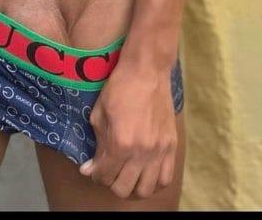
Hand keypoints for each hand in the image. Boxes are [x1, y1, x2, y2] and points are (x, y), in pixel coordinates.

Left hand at [79, 61, 177, 199]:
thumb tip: (89, 168)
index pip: (104, 175)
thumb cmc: (119, 88)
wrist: (147, 71)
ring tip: (126, 175)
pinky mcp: (172, 146)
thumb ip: (96, 144)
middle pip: (124, 188)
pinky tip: (144, 174)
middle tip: (108, 170)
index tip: (93, 168)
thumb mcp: (99, 114)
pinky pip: (165, 178)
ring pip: (146, 190)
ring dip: (132, 186)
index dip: (95, 174)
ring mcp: (159, 151)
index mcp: (120, 143)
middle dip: (111, 182)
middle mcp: (141, 152)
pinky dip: (153, 182)